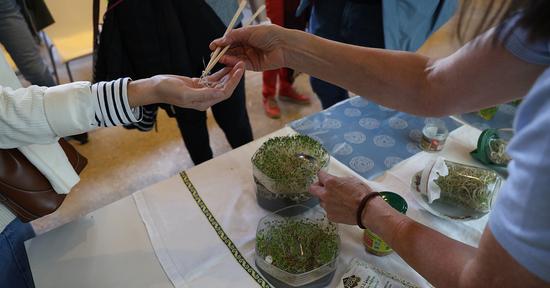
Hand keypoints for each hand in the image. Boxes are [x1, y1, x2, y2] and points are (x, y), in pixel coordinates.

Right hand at [128, 62, 243, 110]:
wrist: (155, 88)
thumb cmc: (168, 91)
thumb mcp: (185, 92)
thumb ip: (203, 94)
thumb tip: (220, 94)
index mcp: (204, 103)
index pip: (224, 93)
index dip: (233, 82)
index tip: (239, 71)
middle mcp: (205, 99)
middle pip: (225, 88)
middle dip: (234, 77)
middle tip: (241, 63)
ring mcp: (202, 92)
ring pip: (220, 83)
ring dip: (229, 74)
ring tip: (237, 62)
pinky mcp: (198, 85)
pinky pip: (213, 79)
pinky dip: (220, 72)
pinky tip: (227, 64)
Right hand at [209, 25, 287, 70]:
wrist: (284, 45)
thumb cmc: (269, 34)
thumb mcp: (248, 31)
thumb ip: (234, 36)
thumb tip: (220, 40)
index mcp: (247, 36)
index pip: (231, 40)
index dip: (222, 42)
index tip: (213, 45)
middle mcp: (248, 46)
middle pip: (232, 50)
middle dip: (222, 52)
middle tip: (213, 54)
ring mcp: (250, 56)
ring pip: (235, 58)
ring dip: (226, 58)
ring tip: (218, 58)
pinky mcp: (253, 66)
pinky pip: (241, 64)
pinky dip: (233, 63)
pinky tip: (226, 61)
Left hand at [309, 171, 374, 224]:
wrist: (367, 210)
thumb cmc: (362, 193)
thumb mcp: (351, 180)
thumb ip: (339, 180)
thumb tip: (335, 181)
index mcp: (330, 183)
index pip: (320, 175)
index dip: (322, 175)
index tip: (324, 176)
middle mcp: (325, 194)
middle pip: (312, 189)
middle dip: (317, 187)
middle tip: (324, 188)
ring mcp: (326, 206)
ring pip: (321, 201)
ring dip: (326, 199)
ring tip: (338, 201)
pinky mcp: (330, 216)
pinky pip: (328, 210)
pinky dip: (333, 209)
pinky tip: (342, 209)